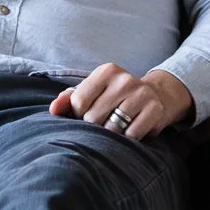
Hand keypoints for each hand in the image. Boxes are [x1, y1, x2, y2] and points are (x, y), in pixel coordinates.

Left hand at [50, 63, 191, 141]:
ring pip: (112, 129)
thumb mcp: (92, 92)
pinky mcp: (155, 110)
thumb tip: (53, 110)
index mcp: (106, 71)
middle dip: (96, 126)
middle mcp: (125, 80)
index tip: (88, 113)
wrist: (155, 95)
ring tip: (117, 126)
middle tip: (105, 121)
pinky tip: (131, 129)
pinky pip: (132, 135)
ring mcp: (141, 94)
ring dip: (112, 134)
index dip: (79, 114)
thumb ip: (69, 99)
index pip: (78, 102)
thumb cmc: (114, 96)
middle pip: (94, 118)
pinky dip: (129, 138)